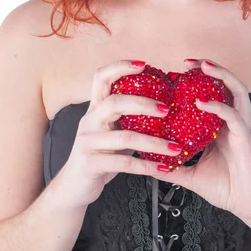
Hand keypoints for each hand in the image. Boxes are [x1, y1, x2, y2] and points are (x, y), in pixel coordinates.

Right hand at [55, 60, 182, 208]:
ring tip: (175, 147)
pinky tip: (163, 168)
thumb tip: (163, 104)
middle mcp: (89, 121)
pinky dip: (147, 166)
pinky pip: (124, 162)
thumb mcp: (110, 131)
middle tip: (167, 109)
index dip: (120, 67)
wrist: (74, 186)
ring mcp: (88, 142)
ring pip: (125, 137)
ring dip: (154, 142)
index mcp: (95, 108)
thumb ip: (127, 118)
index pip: (101, 77)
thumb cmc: (99, 154)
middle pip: (114, 102)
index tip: (144, 65)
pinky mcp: (91, 164)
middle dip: (143, 104)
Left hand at [153, 59, 250, 225]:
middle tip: (188, 62)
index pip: (212, 94)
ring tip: (203, 66)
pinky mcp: (246, 138)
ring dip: (221, 75)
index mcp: (221, 126)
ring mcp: (242, 127)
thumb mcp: (192, 175)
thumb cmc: (227, 188)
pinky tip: (202, 101)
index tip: (175, 73)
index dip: (197, 80)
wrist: (250, 207)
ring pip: (237, 91)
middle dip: (210, 68)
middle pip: (226, 84)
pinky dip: (218, 105)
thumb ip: (173, 167)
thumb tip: (148, 165)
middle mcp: (233, 121)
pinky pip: (234, 115)